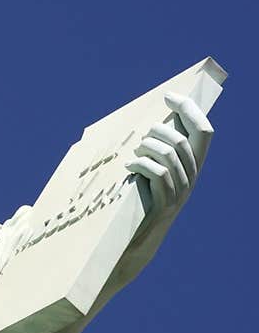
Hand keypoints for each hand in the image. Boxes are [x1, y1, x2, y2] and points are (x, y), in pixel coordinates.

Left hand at [125, 92, 212, 218]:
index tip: (169, 96)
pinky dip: (139, 165)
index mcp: (192, 164)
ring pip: (168, 154)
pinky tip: (128, 168)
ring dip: (146, 148)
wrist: (132, 236)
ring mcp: (180, 192)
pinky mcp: (165, 204)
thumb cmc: (138, 194)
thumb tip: (149, 115)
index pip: (204, 131)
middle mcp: (192, 177)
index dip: (189, 109)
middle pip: (182, 140)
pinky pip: (157, 173)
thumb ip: (157, 146)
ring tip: (134, 155)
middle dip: (157, 130)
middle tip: (141, 139)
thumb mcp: (153, 167)